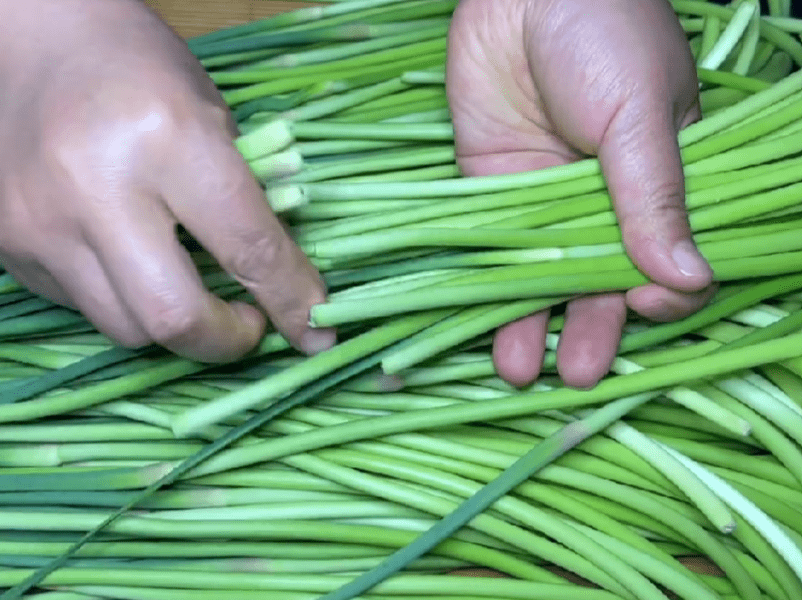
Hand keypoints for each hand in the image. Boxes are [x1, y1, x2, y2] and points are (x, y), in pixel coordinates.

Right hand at [0, 0, 334, 361]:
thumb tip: (279, 287)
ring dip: (169, 324)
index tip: (313, 330)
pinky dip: (117, 295)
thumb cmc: (135, 66)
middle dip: (222, 342)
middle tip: (245, 325)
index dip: (290, 301)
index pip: (246, 248)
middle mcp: (96, 190)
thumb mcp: (210, 112)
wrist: (23, 38)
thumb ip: (241, 199)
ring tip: (183, 286)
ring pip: (123, 327)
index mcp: (167, 138)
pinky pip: (80, 304)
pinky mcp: (6, 246)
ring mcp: (40, 225)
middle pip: (171, 316)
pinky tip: (120, 253)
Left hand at [446, 0, 716, 388]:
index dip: (657, 291)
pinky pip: (490, 249)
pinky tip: (485, 332)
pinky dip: (486, 291)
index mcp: (662, 178)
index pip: (668, 254)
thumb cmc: (602, 32)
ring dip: (534, 326)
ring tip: (523, 374)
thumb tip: (688, 277)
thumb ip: (653, 196)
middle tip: (580, 375)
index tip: (640, 306)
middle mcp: (603, 199)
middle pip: (601, 280)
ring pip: (543, 277)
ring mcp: (544, 198)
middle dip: (592, 331)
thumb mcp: (639, 113)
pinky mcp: (490, 190)